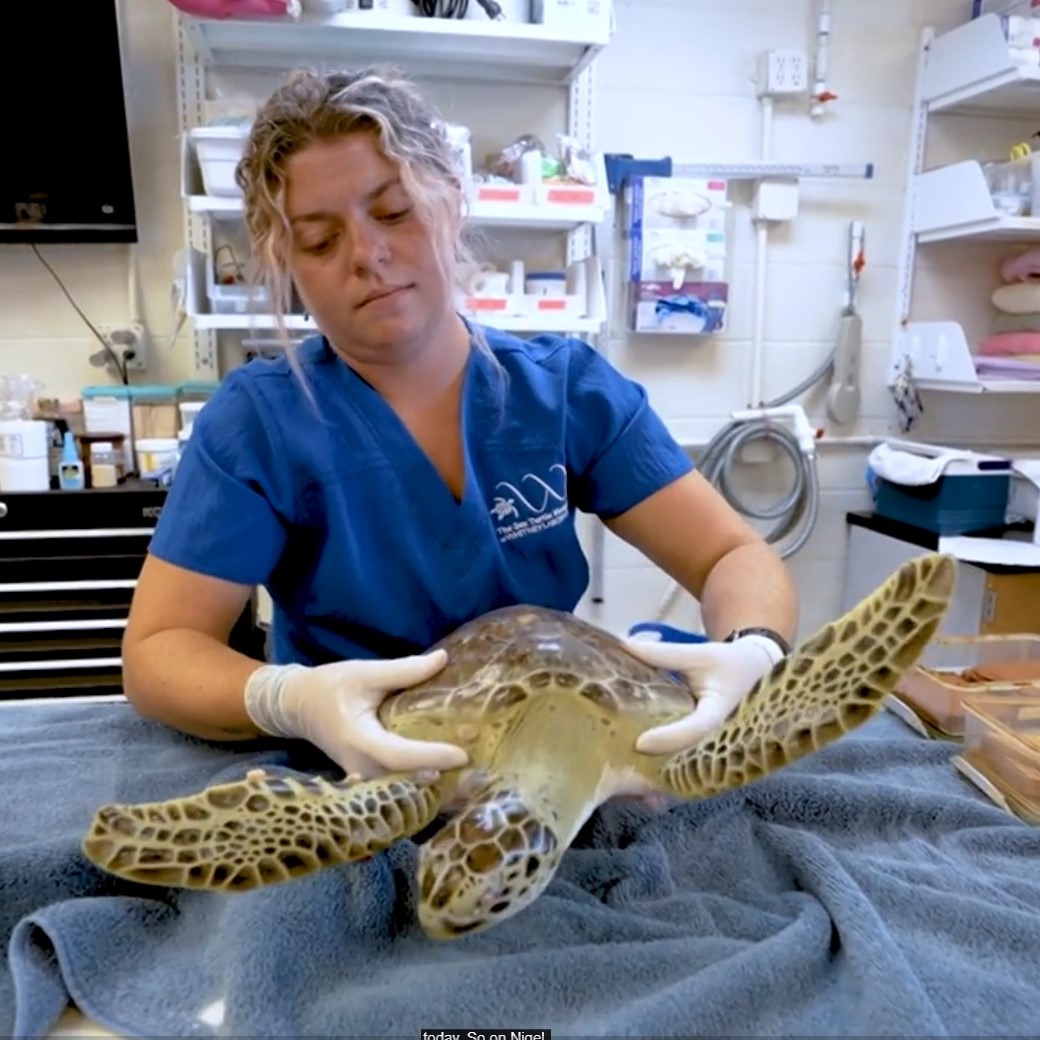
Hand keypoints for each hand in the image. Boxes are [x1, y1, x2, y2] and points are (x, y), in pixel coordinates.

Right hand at [243, 651, 469, 778]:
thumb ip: (404, 670)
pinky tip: (445, 764)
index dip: (430, 756)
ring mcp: (363, 778)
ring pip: (403, 786)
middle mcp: (361, 768)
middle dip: (441, 770)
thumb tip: (443, 660)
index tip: (462, 754)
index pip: (399, 756)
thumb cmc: (330, 686)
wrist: (298, 706)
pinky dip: (421, 775)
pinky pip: (398, 784)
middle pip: (406, 778)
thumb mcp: (366, 672)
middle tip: (477, 755)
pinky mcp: (368, 778)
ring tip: (466, 762)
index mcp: (358, 741)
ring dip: (434, 775)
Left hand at [622, 634, 783, 754]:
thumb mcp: (699, 655)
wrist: (757, 673)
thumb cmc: (729, 663)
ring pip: (685, 764)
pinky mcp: (707, 751)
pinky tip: (638, 758)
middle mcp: (720, 738)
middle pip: (687, 755)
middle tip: (623, 755)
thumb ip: (663, 654)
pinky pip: (684, 760)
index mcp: (720, 713)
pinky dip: (663, 759)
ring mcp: (715, 749)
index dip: (669, 738)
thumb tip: (624, 645)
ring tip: (627, 761)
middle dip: (657, 759)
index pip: (696, 730)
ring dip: (658, 765)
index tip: (640, 743)